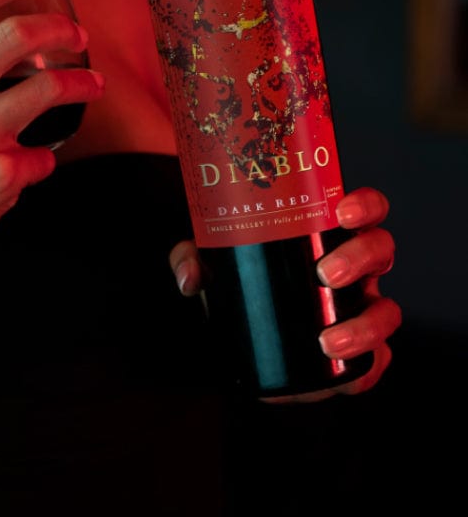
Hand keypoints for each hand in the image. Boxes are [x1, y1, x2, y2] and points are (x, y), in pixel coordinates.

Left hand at [169, 186, 400, 402]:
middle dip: (360, 259)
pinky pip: (378, 361)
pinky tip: (344, 372)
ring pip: (388, 310)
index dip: (365, 205)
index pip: (364, 208)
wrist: (243, 334)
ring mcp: (361, 308)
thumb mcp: (212, 261)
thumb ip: (190, 257)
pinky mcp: (359, 352)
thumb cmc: (241, 279)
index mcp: (330, 234)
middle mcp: (355, 267)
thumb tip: (190, 276)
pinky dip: (368, 368)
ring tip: (327, 340)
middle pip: (381, 250)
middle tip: (324, 274)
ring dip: (366, 324)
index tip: (341, 212)